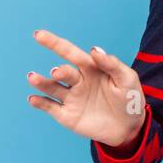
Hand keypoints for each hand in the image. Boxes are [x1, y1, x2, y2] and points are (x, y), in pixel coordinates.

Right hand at [26, 29, 145, 147]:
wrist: (130, 128)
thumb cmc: (130, 98)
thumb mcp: (127, 79)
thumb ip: (111, 64)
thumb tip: (94, 49)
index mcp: (90, 68)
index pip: (70, 52)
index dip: (54, 43)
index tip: (39, 35)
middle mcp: (77, 81)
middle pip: (62, 72)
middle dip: (59, 71)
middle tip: (57, 73)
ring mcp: (71, 98)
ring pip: (52, 88)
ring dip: (41, 83)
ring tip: (33, 78)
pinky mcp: (67, 115)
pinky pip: (50, 107)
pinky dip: (40, 103)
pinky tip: (33, 99)